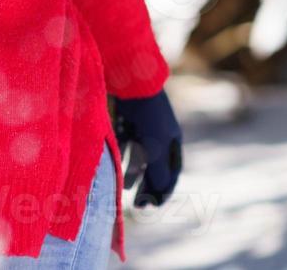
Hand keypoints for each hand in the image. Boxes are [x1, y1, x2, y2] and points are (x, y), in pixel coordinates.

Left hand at [111, 89, 182, 206]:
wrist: (132, 80)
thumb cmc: (148, 117)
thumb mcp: (156, 148)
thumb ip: (157, 172)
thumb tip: (159, 193)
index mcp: (173, 141)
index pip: (171, 172)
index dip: (163, 190)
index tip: (154, 206)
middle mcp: (160, 133)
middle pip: (154, 165)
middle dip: (147, 185)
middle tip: (138, 204)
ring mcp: (143, 125)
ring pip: (139, 154)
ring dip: (134, 171)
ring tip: (125, 187)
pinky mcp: (127, 117)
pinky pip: (126, 139)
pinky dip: (122, 153)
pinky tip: (114, 163)